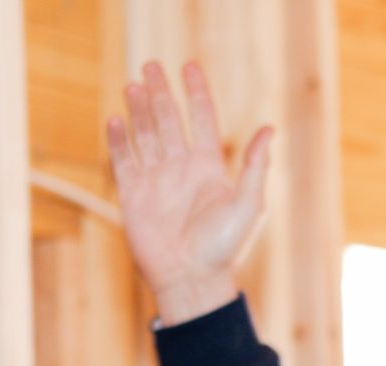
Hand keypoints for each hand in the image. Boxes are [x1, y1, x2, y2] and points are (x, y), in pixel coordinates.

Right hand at [107, 61, 272, 325]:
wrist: (191, 279)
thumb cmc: (224, 248)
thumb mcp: (247, 204)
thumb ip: (255, 166)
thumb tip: (269, 128)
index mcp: (208, 167)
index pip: (201, 119)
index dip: (196, 93)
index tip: (189, 66)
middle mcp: (181, 169)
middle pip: (168, 120)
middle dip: (160, 93)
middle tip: (151, 65)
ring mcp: (156, 181)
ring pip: (145, 135)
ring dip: (139, 109)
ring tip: (134, 84)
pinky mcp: (133, 196)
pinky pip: (124, 161)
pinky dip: (118, 140)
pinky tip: (116, 118)